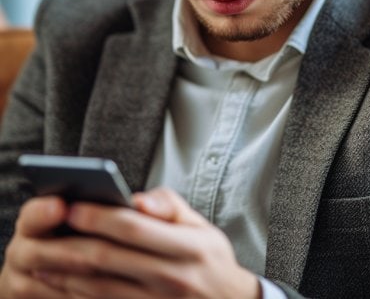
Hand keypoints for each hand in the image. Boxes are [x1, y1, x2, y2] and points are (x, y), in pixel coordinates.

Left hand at [10, 187, 260, 298]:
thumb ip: (169, 206)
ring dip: (65, 271)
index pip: (134, 228)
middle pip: (109, 258)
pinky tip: (59, 282)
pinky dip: (75, 295)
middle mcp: (172, 279)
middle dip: (72, 241)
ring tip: (42, 255)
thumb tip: (137, 199)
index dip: (100, 216)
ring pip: (98, 288)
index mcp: (188, 248)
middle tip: (47, 227)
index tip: (74, 205)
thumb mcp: (202, 226)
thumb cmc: (209, 259)